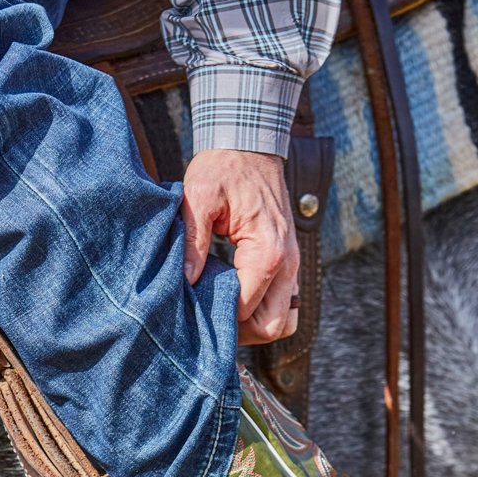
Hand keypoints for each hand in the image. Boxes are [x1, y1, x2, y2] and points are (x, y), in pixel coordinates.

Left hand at [182, 149, 299, 345]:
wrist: (251, 143)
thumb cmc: (225, 167)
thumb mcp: (199, 197)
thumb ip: (193, 240)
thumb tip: (185, 281)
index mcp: (268, 252)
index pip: (245, 310)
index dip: (218, 319)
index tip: (192, 314)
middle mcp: (287, 264)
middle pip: (272, 327)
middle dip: (240, 333)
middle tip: (207, 322)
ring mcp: (292, 266)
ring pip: (284, 321)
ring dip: (255, 326)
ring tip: (223, 314)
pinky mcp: (288, 264)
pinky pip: (284, 304)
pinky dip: (263, 311)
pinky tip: (234, 300)